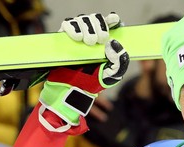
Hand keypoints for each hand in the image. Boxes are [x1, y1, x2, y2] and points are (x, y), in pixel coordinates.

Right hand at [38, 13, 128, 131]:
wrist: (71, 89)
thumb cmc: (92, 83)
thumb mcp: (112, 75)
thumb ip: (119, 61)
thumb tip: (113, 43)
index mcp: (105, 43)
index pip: (110, 24)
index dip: (112, 20)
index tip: (114, 21)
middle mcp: (92, 36)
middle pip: (97, 19)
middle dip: (100, 26)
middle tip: (100, 40)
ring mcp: (78, 35)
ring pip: (83, 19)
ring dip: (88, 27)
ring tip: (88, 42)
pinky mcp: (64, 37)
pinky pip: (68, 24)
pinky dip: (73, 28)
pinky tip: (78, 38)